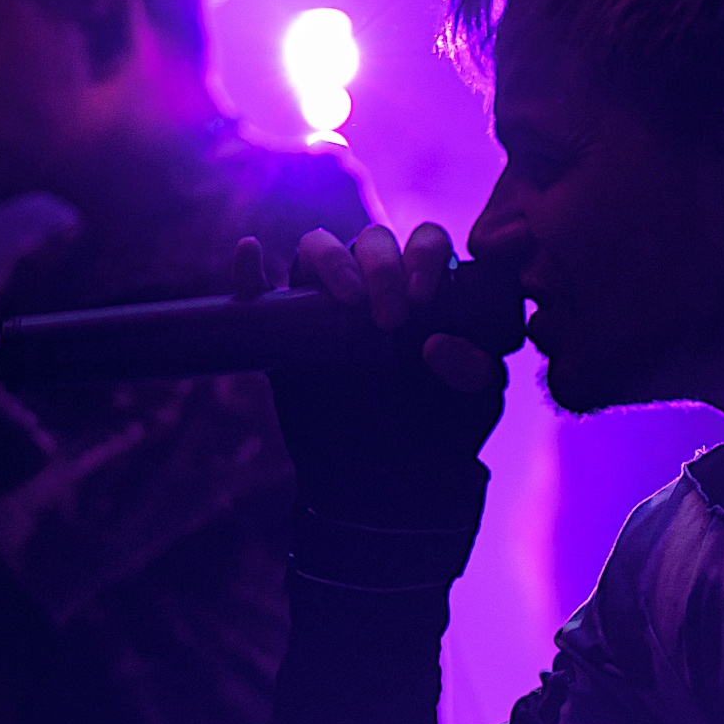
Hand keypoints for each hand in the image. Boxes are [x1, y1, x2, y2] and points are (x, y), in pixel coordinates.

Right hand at [234, 224, 509, 531]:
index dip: (426, 256)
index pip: (426, 242)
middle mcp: (373, 285)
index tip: (423, 298)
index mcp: (423, 289)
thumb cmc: (438, 430)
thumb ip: (474, 370)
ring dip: (330, 258)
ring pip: (316, 246)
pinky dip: (248, 269)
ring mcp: (323, 304)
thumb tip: (436, 345)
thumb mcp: (475, 402)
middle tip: (391, 317)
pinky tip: (249, 251)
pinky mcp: (283, 332)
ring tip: (347, 297)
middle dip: (383, 265)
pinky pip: (256, 290)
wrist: (383, 483)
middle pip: (374, 239)